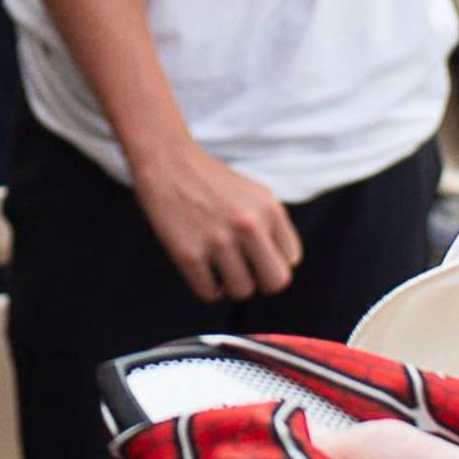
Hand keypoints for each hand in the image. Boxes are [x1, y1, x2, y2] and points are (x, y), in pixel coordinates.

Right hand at [132, 135, 300, 300]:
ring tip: (218, 265)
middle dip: (260, 281)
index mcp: (270, 210)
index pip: (290, 260)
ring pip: (242, 292)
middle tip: (243, 270)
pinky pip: (209, 294)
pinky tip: (201, 267)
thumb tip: (278, 267)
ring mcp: (219, 241)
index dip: (271, 260)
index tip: (254, 253)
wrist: (168, 164)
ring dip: (230, 284)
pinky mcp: (189, 255)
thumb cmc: (213, 184)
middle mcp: (249, 225)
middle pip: (275, 282)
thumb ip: (272, 227)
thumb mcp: (256, 195)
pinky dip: (206, 287)